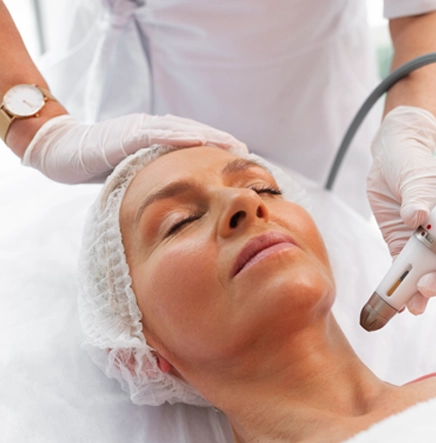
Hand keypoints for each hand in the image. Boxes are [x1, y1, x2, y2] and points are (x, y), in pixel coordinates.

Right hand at [22, 113, 247, 183]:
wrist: (60, 151)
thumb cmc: (96, 163)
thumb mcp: (133, 171)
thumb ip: (153, 174)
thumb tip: (174, 193)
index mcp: (155, 139)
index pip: (191, 140)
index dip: (217, 147)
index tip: (241, 157)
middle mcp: (151, 128)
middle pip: (193, 132)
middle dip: (221, 140)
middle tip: (247, 151)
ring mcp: (139, 128)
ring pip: (181, 129)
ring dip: (210, 136)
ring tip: (233, 145)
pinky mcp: (126, 133)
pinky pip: (156, 134)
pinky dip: (179, 136)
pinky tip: (199, 141)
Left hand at [367, 106, 435, 314]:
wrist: (389, 160)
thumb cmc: (410, 162)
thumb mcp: (415, 174)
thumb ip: (416, 196)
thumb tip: (417, 217)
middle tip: (426, 288)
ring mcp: (424, 243)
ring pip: (429, 272)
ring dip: (421, 291)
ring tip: (412, 306)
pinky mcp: (402, 247)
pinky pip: (404, 271)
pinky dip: (401, 286)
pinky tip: (398, 302)